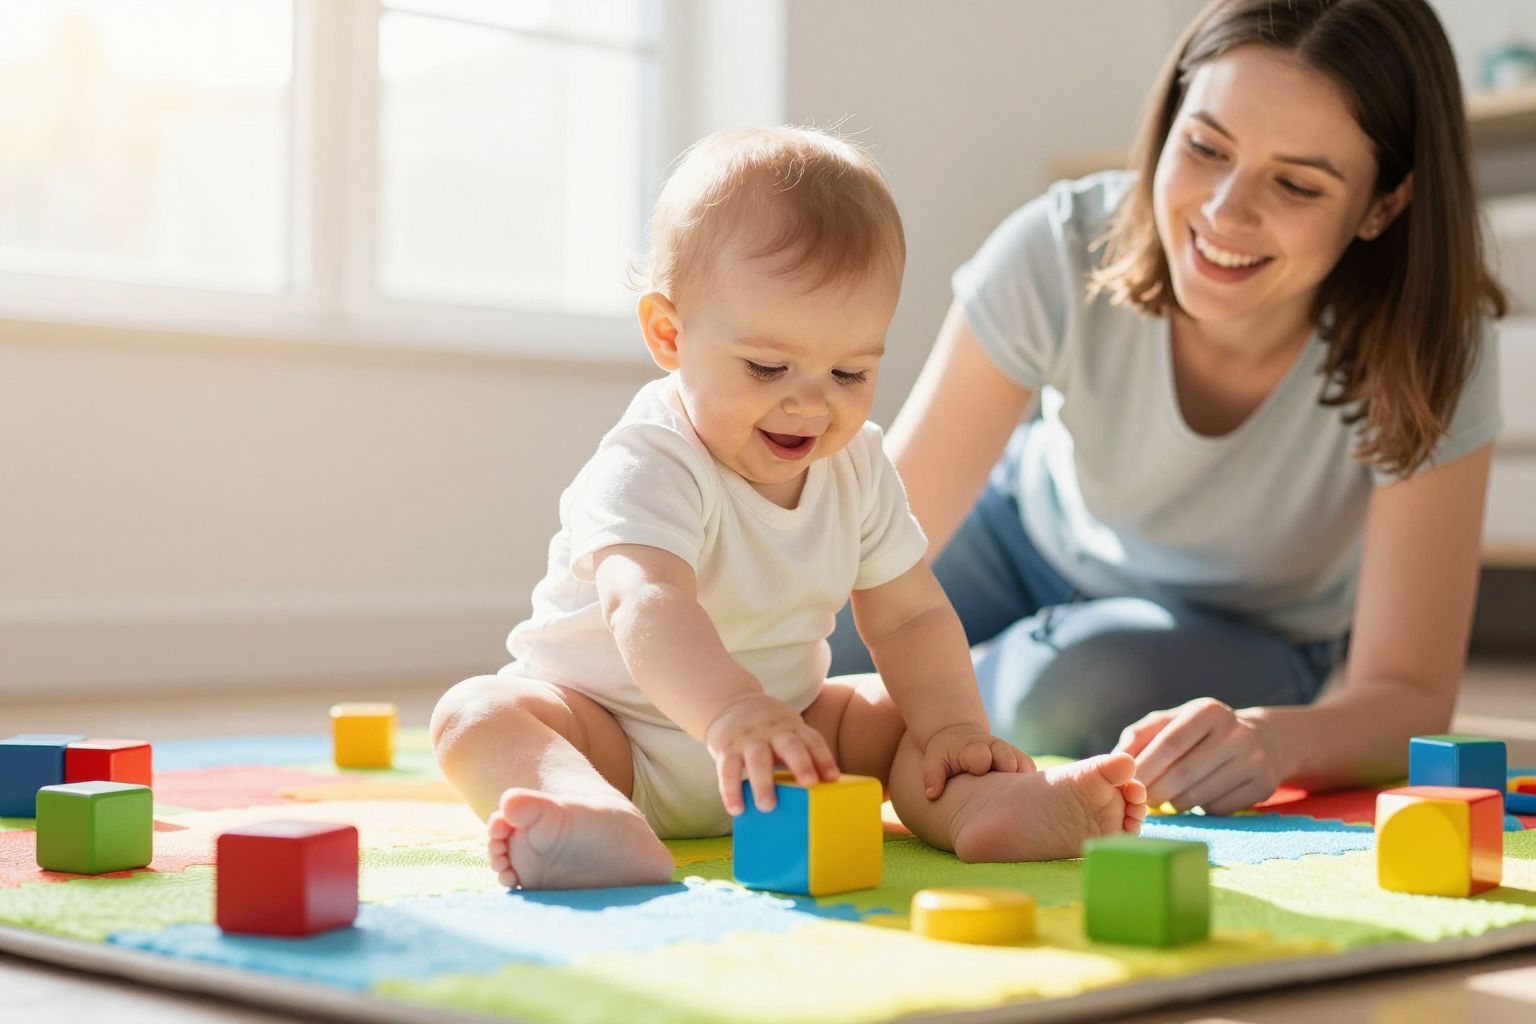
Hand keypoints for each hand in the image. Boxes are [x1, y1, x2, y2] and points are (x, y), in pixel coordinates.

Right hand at [704, 694, 839, 814]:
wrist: (730, 703)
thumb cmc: (768, 730)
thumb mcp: (787, 732)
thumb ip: (801, 754)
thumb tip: (820, 792)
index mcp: (792, 727)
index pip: (812, 740)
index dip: (824, 758)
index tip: (832, 778)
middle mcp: (772, 731)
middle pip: (789, 745)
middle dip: (801, 763)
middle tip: (809, 784)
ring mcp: (748, 738)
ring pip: (757, 759)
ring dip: (763, 783)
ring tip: (767, 807)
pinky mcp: (726, 748)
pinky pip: (728, 770)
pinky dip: (731, 791)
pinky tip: (736, 809)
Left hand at [920, 724, 1034, 799]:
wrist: (960, 736)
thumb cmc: (945, 753)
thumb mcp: (934, 761)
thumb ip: (932, 776)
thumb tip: (931, 796)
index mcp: (973, 749)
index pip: (980, 756)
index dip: (980, 764)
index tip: (976, 772)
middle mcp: (995, 749)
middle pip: (1008, 759)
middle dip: (1005, 771)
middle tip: (1000, 789)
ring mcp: (1010, 753)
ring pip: (1024, 766)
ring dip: (1021, 781)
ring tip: (1014, 797)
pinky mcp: (1020, 760)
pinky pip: (1032, 771)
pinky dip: (1030, 783)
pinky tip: (1025, 798)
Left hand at [1113, 698, 1284, 814]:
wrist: (1262, 739)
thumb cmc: (1200, 732)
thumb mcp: (1173, 721)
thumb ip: (1140, 735)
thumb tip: (1114, 759)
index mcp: (1209, 711)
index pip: (1170, 743)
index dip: (1145, 767)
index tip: (1128, 782)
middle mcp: (1236, 733)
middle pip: (1183, 774)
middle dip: (1155, 791)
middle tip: (1140, 800)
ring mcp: (1254, 761)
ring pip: (1199, 796)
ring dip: (1173, 803)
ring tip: (1165, 799)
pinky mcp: (1264, 786)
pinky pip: (1218, 809)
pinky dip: (1199, 810)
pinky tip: (1194, 800)